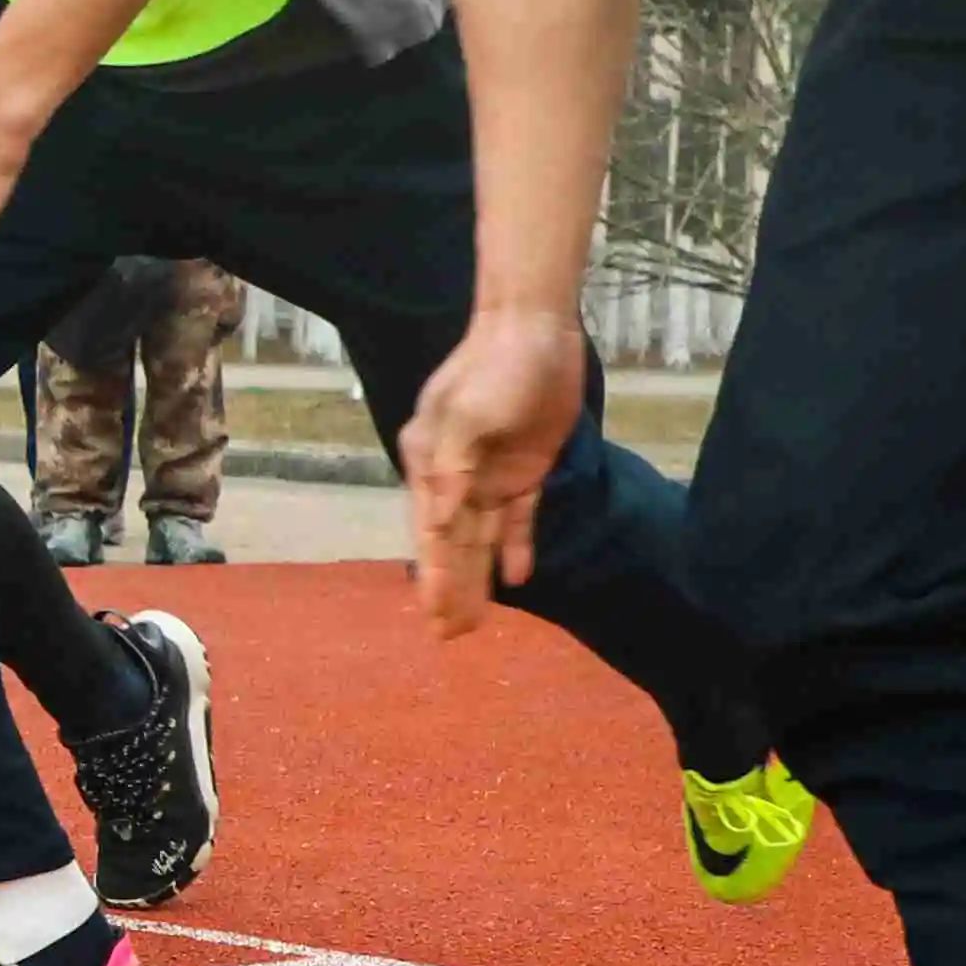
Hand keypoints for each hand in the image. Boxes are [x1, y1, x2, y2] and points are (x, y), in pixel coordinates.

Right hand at [396, 309, 587, 635]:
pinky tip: (518, 578)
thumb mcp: (466, 414)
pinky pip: (518, 519)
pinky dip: (517, 548)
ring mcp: (491, 473)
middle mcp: (456, 474)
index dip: (434, 576)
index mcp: (431, 462)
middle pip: (453, 543)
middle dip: (450, 588)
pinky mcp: (526, 469)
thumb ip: (450, 468)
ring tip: (474, 622)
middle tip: (449, 637)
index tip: (433, 617)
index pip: (432, 532)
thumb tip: (436, 523)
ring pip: (482, 538)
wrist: (535, 328)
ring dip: (477, 577)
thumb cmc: (496, 367)